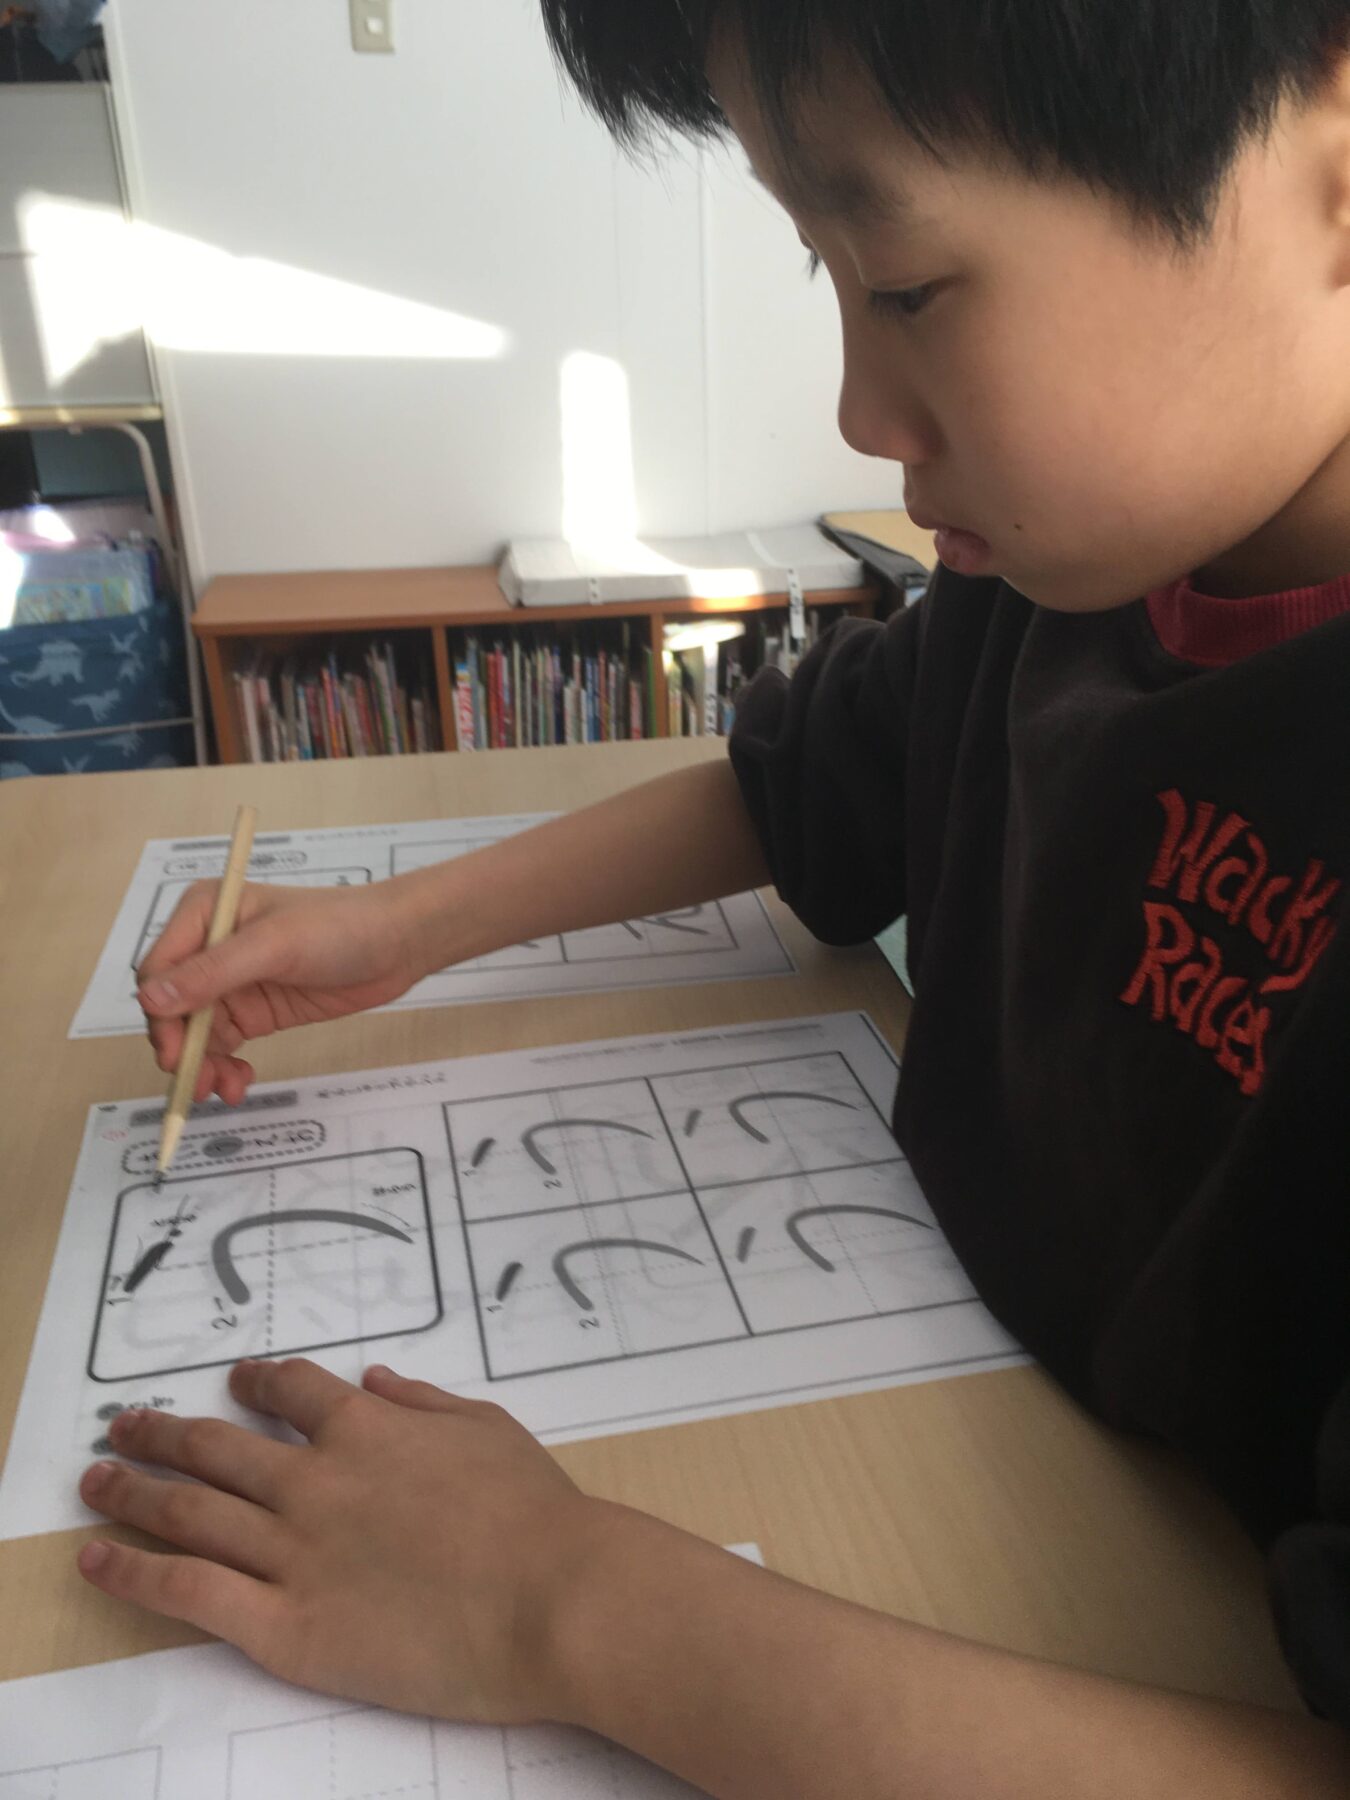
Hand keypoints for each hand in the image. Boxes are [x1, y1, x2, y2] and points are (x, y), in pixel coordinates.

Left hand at [76, 1360, 605, 1723]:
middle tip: (124, 1425)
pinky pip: (189, 1592)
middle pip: (216, 1446)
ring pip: (188, 1511)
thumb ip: (423, 1401)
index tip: (236, 1380)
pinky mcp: (283, 1627)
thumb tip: (377, 1377)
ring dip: (132, 1490)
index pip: (290, 1391)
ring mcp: (292, 1553)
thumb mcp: (488, 1429)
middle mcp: (315, 1482)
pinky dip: (134, 1572)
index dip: (257, 1381)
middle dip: (162, 1431)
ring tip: (95, 1479)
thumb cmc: (535, 1514)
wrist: (551, 1598)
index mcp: (366, 1430)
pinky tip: (96, 1559)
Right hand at [137, 879, 427, 1103]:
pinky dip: (224, 1066)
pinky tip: (239, 1082)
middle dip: (181, 1047)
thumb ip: (212, 973)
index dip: (160, 1014)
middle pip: (171, 1007)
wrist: (398, 943)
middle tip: (197, 1082)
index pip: (159, 969)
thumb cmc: (339, 927)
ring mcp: (232, 981)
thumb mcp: (274, 947)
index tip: (174, 1052)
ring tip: (224, 1089)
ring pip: (195, 1033)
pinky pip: (223, 1045)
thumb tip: (151, 1000)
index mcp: (203, 912)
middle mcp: (209, 945)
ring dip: (203, 1064)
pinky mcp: (255, 1010)